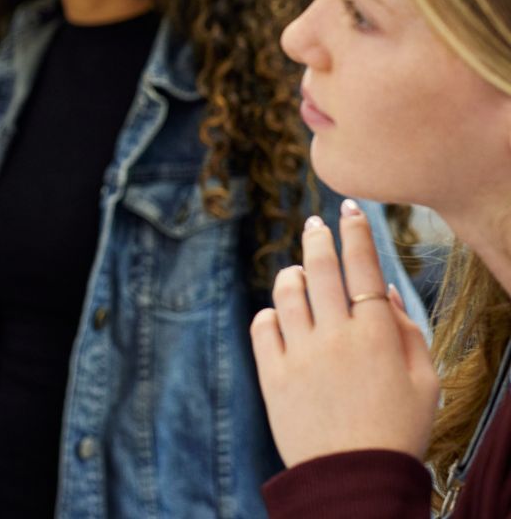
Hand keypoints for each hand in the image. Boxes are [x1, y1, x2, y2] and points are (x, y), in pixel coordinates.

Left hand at [250, 199, 439, 466]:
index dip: (357, 233)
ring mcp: (300, 354)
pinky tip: (279, 315)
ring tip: (300, 272)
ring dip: (292, 274)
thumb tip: (387, 292)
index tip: (351, 210)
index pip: (364, 269)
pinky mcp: (271, 374)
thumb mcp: (425, 383)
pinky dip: (270, 313)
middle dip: (318, 238)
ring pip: (286, 292)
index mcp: (377, 336)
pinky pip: (261, 326)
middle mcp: (335, 337)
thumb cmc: (398, 429)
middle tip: (316, 224)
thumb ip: (409, 333)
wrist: (355, 477)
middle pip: (321, 269)